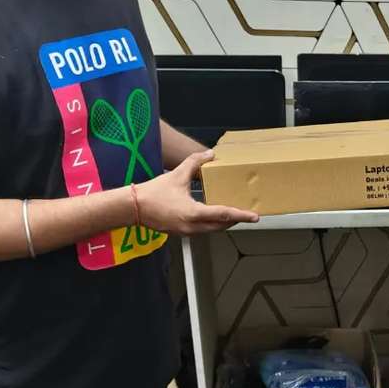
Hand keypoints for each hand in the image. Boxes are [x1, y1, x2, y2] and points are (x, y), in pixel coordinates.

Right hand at [135, 150, 258, 233]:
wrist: (134, 207)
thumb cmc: (154, 192)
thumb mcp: (177, 174)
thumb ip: (195, 162)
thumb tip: (210, 154)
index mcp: (193, 213)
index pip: (223, 215)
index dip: (241, 215)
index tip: (255, 216)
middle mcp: (192, 227)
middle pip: (222, 226)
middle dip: (236, 220)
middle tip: (249, 214)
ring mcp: (187, 232)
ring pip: (213, 230)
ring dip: (225, 223)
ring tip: (236, 214)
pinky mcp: (182, 233)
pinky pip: (203, 230)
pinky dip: (213, 224)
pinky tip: (216, 215)